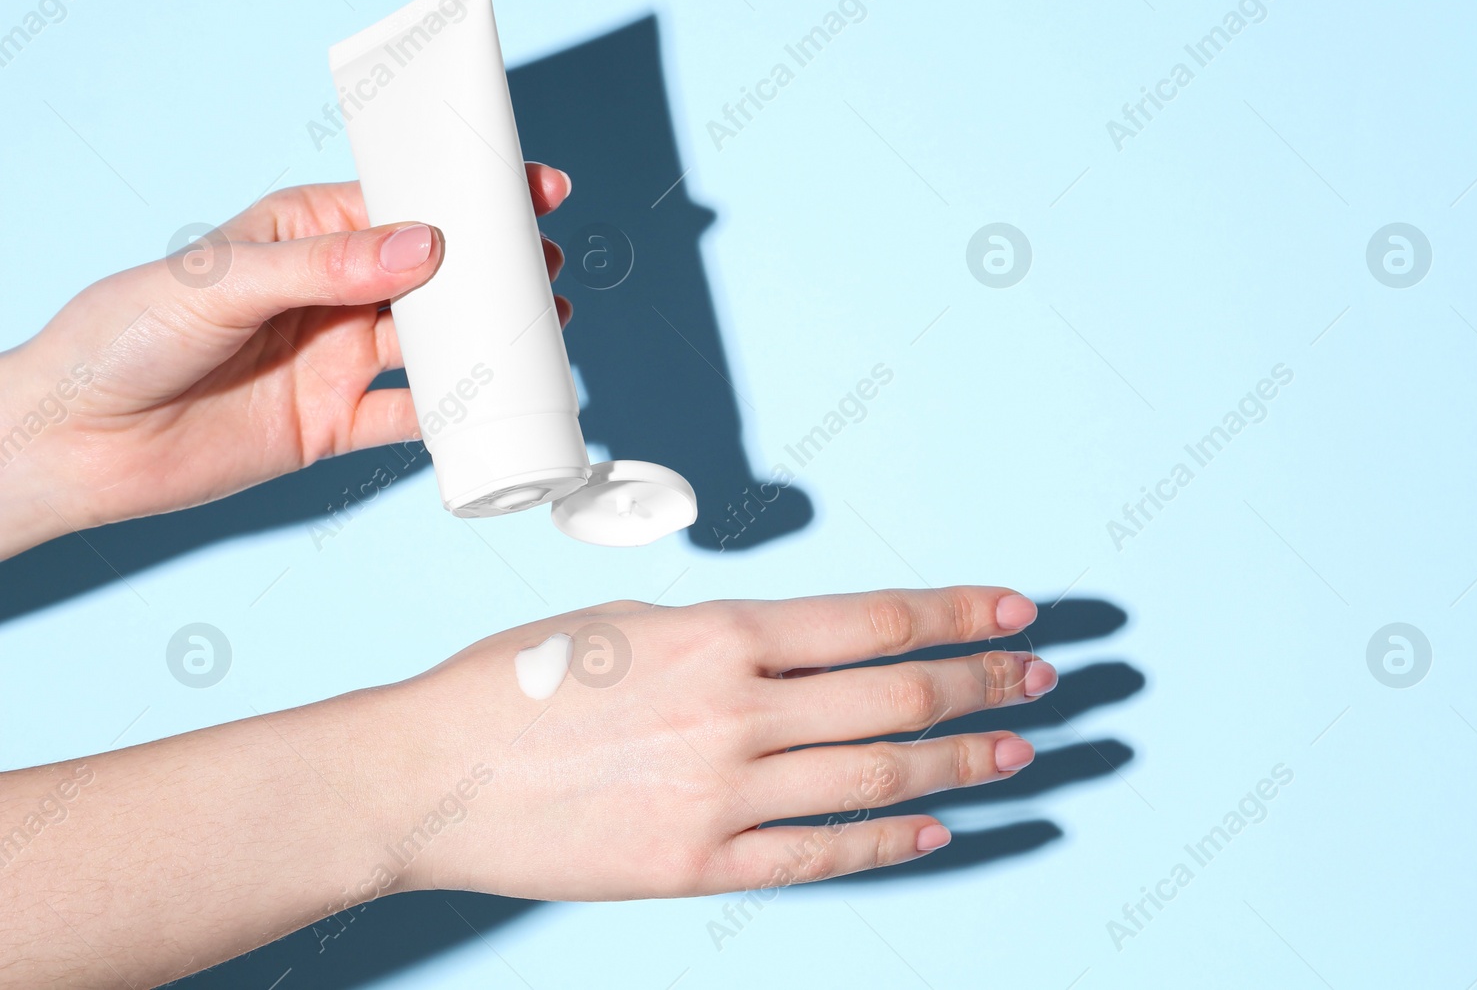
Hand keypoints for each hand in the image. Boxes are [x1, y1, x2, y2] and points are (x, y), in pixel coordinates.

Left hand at [0, 163, 571, 553]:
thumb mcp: (223, 284)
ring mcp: (335, 359)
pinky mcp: (334, 424)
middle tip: (545, 266)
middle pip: (432, 276)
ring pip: (433, 344)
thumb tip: (423, 246)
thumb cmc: (124, 338)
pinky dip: (457, 416)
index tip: (530, 188)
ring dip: (487, 337)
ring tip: (543, 328)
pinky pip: (411, 417)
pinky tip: (496, 405)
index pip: (401, 206)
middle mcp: (328, 295)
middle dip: (493, 268)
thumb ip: (326, 269)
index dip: (467, 196)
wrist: (77, 445)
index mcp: (302, 237)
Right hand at [382, 586, 1052, 900]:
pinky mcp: (698, 864)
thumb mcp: (629, 618)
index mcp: (719, 633)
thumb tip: (800, 655)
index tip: (1014, 611)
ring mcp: (722, 795)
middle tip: (1045, 678)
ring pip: (873, 774)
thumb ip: (725, 637)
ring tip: (1019, 750)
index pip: (873, 621)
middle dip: (982, 683)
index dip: (957, 615)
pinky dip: (887, 839)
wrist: (431, 772)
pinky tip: (938, 828)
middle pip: (893, 695)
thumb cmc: (517, 680)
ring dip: (959, 760)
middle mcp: (735, 710)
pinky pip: (818, 854)